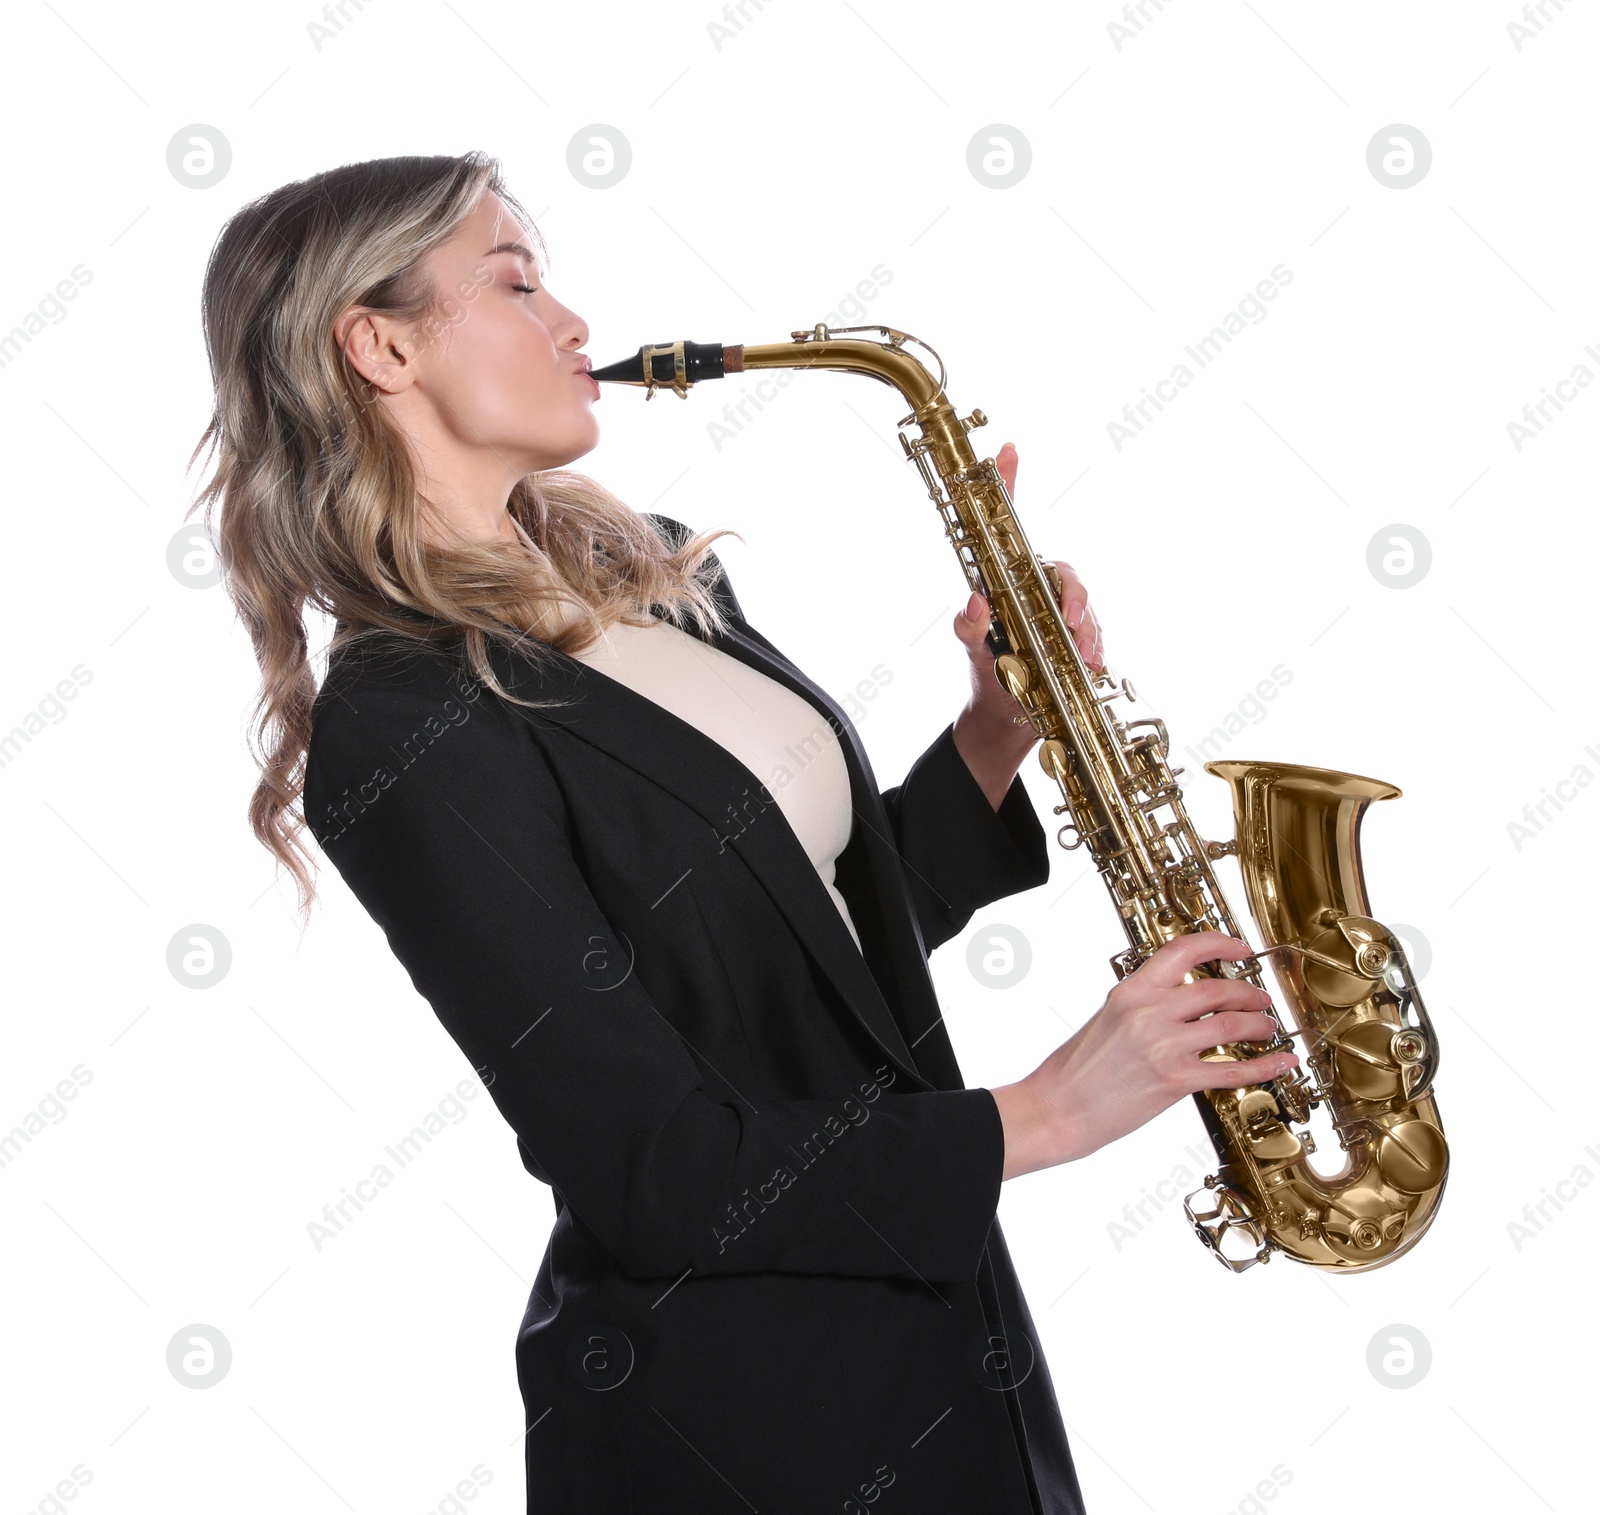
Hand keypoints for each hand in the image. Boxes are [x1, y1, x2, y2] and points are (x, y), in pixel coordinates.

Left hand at [950, 443, 1105, 807]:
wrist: (1007, 718)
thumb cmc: (989, 675)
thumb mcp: (974, 654)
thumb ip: (969, 629)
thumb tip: (974, 600)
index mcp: (1005, 582)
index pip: (1007, 526)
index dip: (1007, 484)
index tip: (1007, 449)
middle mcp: (1034, 590)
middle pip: (1063, 570)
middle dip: (1073, 593)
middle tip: (1069, 623)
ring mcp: (1058, 612)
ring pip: (1083, 602)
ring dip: (1087, 627)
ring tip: (1083, 655)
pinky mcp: (1077, 637)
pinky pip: (1095, 632)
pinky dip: (1096, 648)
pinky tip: (1092, 666)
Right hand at [988, 933, 1299, 1180]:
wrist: (1057, 1109)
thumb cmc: (1074, 1071)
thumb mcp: (1105, 1018)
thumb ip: (1140, 1004)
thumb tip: (1173, 998)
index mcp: (1130, 992)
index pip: (1182, 951)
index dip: (1218, 943)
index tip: (1238, 948)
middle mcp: (1149, 1013)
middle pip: (1217, 989)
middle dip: (1248, 992)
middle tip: (1260, 998)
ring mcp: (1164, 1046)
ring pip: (1231, 1025)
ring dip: (1259, 1025)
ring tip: (1268, 1028)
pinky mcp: (1175, 1080)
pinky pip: (1232, 1070)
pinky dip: (1264, 1066)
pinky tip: (1279, 1063)